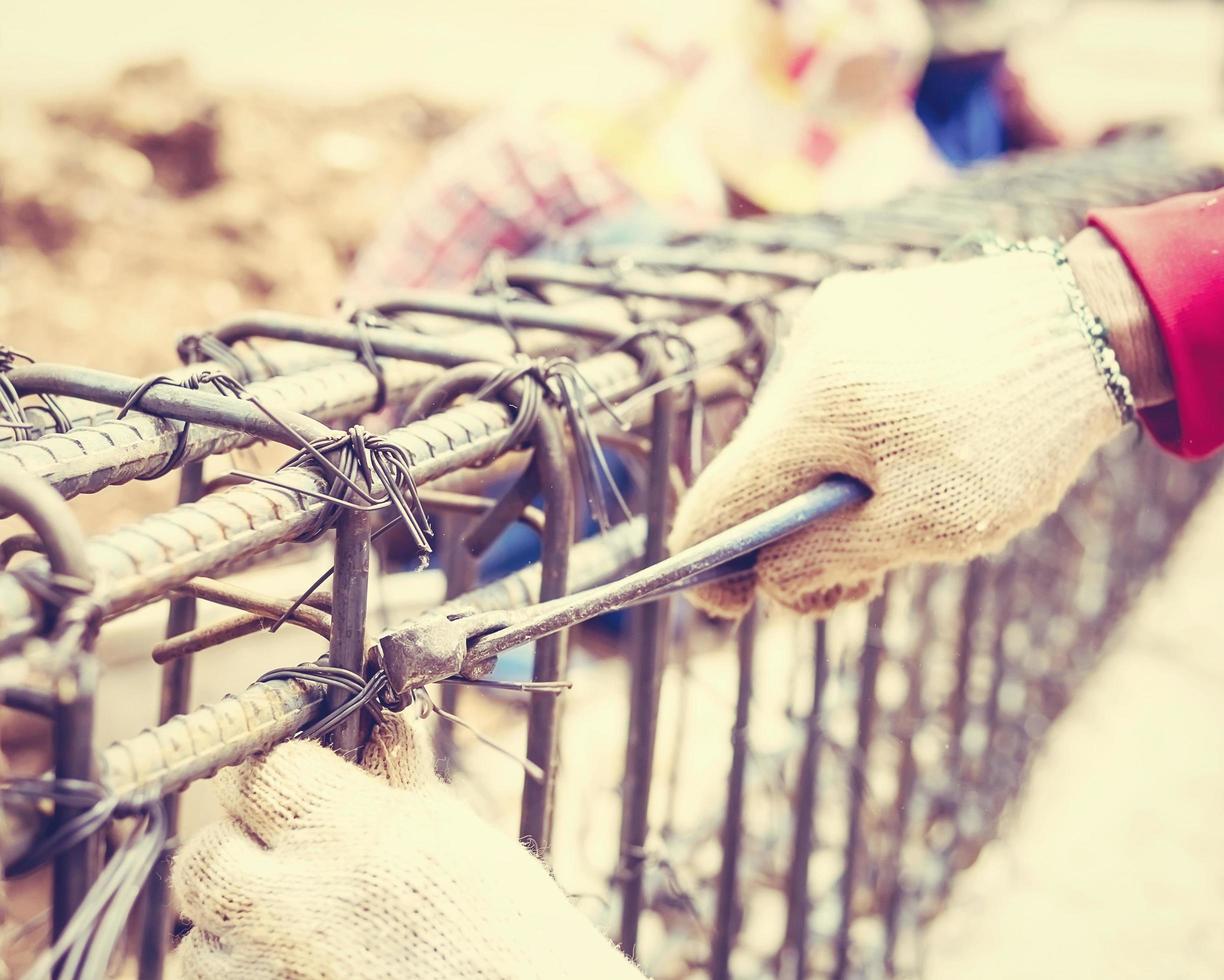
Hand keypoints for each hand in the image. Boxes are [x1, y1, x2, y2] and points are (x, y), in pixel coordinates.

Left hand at [172, 718, 643, 978]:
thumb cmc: (510, 926)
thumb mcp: (456, 834)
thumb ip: (396, 785)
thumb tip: (374, 735)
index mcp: (351, 833)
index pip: (266, 769)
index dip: (282, 764)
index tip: (300, 771)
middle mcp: (297, 904)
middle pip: (206, 855)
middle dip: (237, 845)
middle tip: (278, 844)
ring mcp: (274, 972)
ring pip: (198, 938)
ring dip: (229, 923)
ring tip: (282, 919)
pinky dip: (243, 969)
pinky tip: (289, 961)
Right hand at [671, 241, 1153, 617]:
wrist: (1090, 321)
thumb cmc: (1018, 433)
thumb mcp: (931, 524)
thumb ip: (830, 559)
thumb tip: (766, 577)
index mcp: (812, 408)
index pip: (718, 502)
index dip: (710, 566)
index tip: (730, 608)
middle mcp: (802, 354)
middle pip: (755, 474)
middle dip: (788, 539)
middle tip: (860, 579)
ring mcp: (825, 324)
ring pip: (789, 436)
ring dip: (821, 490)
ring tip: (895, 512)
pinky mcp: (853, 308)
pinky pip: (821, 397)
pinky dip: (844, 442)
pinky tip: (902, 452)